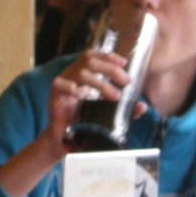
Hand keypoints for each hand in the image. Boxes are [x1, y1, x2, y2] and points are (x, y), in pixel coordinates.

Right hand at [0, 47, 148, 196]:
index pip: (93, 56)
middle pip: (89, 60)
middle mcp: (72, 75)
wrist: (63, 140)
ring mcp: (62, 84)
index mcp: (82, 74)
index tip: (124, 63)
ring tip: (113, 96)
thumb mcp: (105, 114)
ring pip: (80, 72)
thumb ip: (123, 109)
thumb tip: (142, 107)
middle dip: (110, 69)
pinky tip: (81, 94)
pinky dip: (71, 87)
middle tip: (125, 82)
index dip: (108, 56)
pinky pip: (60, 84)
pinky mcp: (53, 95)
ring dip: (99, 82)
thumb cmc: (83, 122)